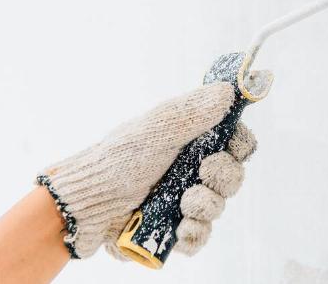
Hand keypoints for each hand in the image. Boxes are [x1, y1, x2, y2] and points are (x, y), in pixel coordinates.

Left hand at [36, 82, 256, 259]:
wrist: (88, 203)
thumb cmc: (118, 159)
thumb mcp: (156, 130)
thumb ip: (193, 112)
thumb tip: (228, 91)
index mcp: (191, 141)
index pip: (235, 141)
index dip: (239, 144)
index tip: (231, 145)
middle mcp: (191, 170)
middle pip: (233, 175)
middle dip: (222, 177)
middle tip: (201, 174)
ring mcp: (183, 201)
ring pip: (218, 207)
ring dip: (205, 205)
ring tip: (182, 204)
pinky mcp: (174, 231)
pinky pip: (200, 237)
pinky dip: (194, 234)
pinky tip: (180, 228)